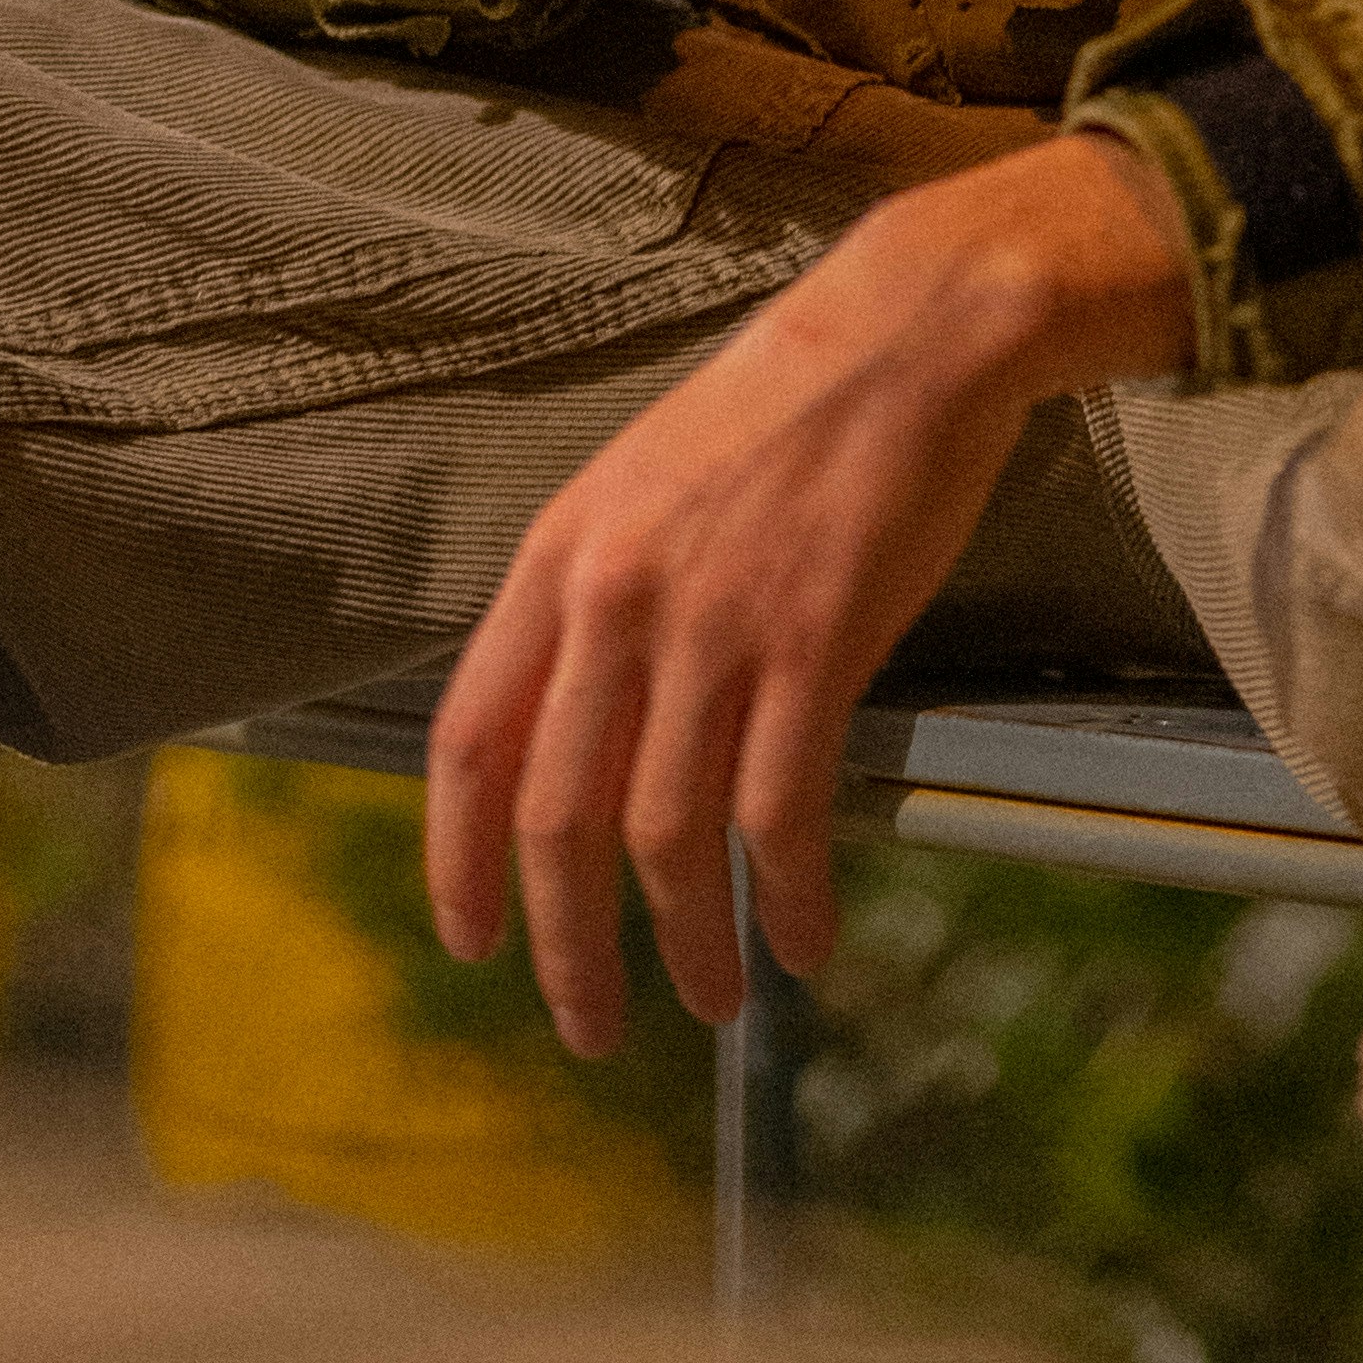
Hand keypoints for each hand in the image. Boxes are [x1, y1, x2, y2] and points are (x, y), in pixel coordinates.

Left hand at [427, 131, 1197, 1048]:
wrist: (905, 333)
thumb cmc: (781, 413)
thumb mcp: (640, 490)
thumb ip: (594, 605)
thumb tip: (568, 738)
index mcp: (560, 560)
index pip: (469, 742)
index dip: (458, 863)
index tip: (473, 945)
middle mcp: (618, 600)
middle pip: (557, 819)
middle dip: (567, 948)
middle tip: (590, 1029)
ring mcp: (715, 624)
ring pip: (664, 836)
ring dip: (685, 944)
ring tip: (711, 1001)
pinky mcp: (815, 642)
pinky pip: (779, 812)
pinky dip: (784, 899)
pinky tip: (800, 943)